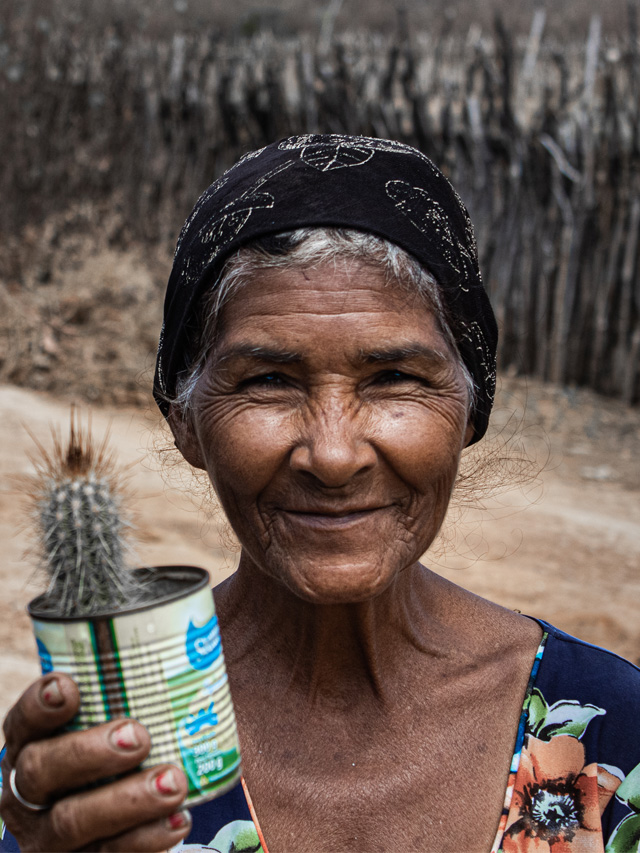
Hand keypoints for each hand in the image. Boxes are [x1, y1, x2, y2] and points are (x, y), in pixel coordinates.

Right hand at [0, 673, 191, 851]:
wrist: (119, 820)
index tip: (69, 686)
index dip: (39, 705)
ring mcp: (48, 836)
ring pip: (71, 822)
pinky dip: (145, 840)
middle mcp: (29, 791)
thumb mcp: (116, 711)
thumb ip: (141, 672)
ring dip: (126, 801)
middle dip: (88, 753)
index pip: (22, 721)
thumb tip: (203, 616)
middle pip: (39, 771)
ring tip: (174, 782)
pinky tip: (179, 821)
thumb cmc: (125, 743)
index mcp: (32, 743)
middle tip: (138, 737)